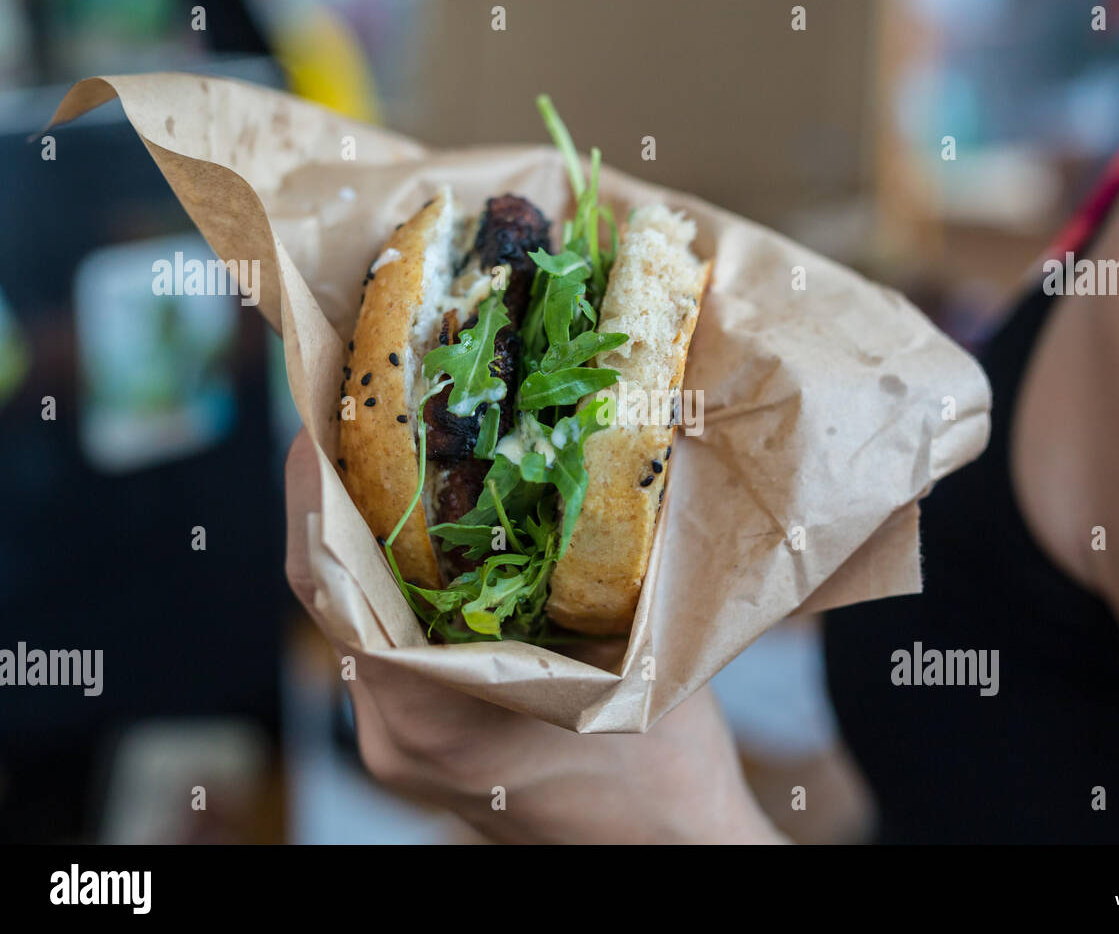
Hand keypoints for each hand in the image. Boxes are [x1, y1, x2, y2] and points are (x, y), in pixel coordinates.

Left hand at [284, 430, 785, 842]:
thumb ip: (592, 564)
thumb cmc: (663, 772)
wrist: (664, 850)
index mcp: (428, 713)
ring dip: (365, 532)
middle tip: (366, 408)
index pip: (327, 582)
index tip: (322, 409)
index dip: (313, 487)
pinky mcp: (417, 737)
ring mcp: (396, 741)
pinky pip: (381, 638)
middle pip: (330, 591)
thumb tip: (578, 451)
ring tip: (393, 449)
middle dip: (340, 492)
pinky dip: (393, 576)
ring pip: (353, 614)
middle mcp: (389, 731)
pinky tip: (432, 525)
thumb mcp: (634, 652)